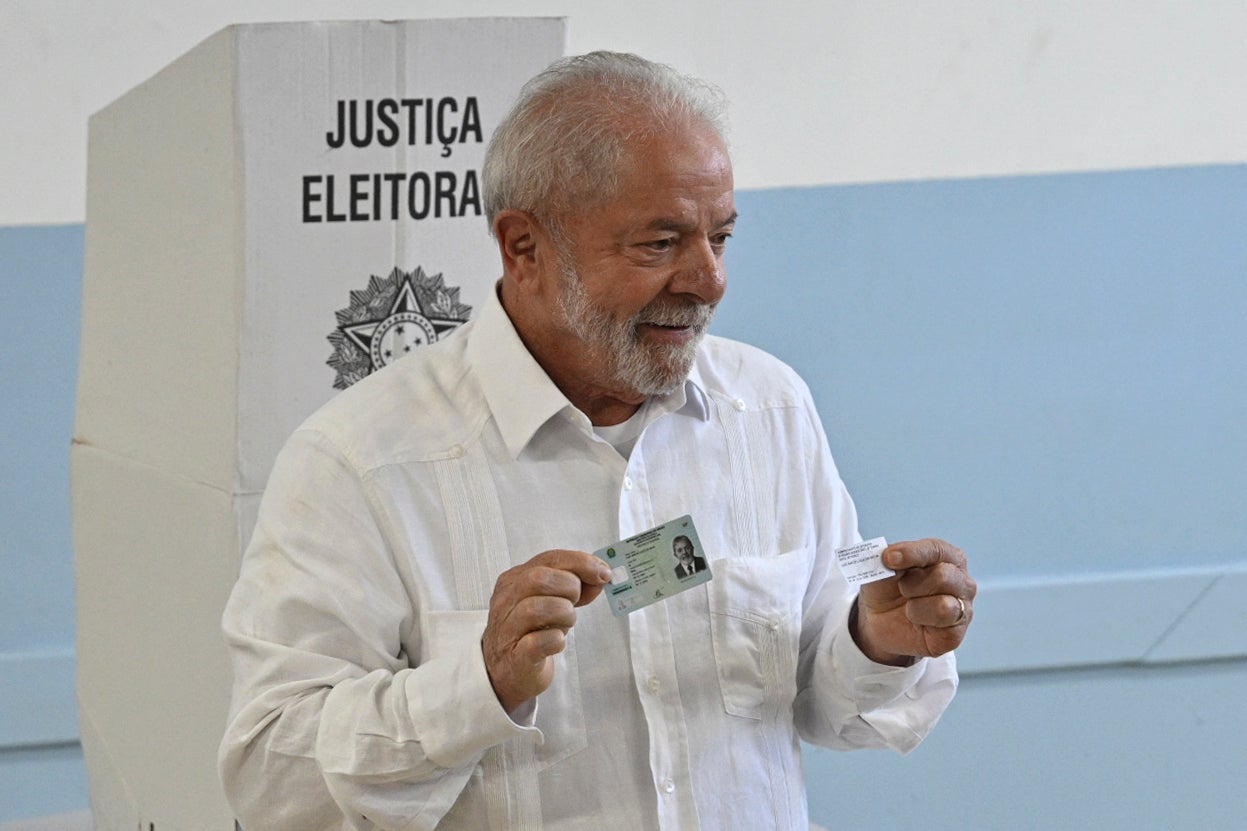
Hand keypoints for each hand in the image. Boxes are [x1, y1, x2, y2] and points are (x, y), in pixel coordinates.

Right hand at [483, 549, 611, 712]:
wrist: (509, 671)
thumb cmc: (533, 631)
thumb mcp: (551, 600)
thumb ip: (574, 585)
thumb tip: (600, 576)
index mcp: (514, 580)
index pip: (549, 559)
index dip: (581, 563)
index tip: (604, 573)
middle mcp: (505, 601)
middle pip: (538, 578)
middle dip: (569, 588)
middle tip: (576, 603)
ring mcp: (507, 629)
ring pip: (535, 609)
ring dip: (564, 614)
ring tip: (566, 624)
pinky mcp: (515, 657)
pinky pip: (536, 643)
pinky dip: (556, 639)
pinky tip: (559, 641)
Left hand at [853, 538, 975, 664]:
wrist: (878, 621)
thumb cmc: (887, 589)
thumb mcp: (880, 571)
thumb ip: (887, 562)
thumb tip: (890, 557)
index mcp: (947, 557)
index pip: (936, 549)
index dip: (912, 553)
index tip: (888, 558)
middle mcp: (962, 581)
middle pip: (942, 575)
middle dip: (912, 583)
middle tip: (900, 588)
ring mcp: (963, 608)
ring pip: (944, 605)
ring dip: (915, 605)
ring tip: (907, 606)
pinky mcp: (955, 634)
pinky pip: (942, 626)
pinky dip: (920, 620)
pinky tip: (914, 620)